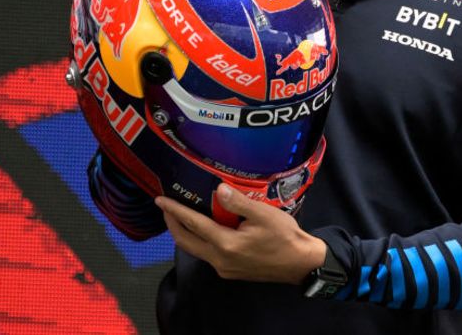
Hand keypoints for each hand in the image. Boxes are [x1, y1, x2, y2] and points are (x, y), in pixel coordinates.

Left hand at [155, 184, 326, 283]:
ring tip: (181, 216)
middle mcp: (220, 259)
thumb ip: (238, 203)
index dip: (175, 211)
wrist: (300, 264)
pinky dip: (199, 240)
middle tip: (165, 207)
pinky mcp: (231, 271)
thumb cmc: (285, 237)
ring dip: (185, 233)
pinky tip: (205, 230)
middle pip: (186, 241)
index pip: (193, 224)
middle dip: (172, 224)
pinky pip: (207, 254)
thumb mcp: (264, 215)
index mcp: (226, 244)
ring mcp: (224, 268)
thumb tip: (218, 190)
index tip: (160, 200)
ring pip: (195, 249)